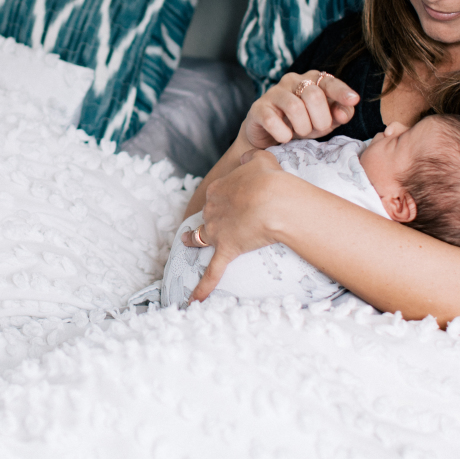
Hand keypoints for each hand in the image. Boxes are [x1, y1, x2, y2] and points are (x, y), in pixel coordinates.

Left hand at [187, 150, 291, 301]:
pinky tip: (193, 300)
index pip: (215, 194)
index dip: (224, 197)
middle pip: (207, 215)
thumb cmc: (270, 179)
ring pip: (199, 238)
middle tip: (216, 222)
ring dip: (191, 241)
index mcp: (218, 189)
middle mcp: (212, 210)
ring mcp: (216, 232)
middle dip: (210, 218)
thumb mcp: (260, 158)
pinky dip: (202, 287)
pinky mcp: (225, 250)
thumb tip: (247, 159)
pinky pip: (212, 272)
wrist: (274, 200)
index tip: (231, 199)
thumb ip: (250, 158)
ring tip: (185, 243)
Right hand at [240, 70, 358, 150]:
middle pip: (313, 95)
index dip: (341, 91)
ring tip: (300, 134)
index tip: (353, 100)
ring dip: (302, 127)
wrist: (269, 137)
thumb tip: (345, 111)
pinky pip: (272, 121)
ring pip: (294, 107)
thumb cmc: (301, 124)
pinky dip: (283, 134)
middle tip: (317, 130)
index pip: (329, 81)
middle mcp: (292, 81)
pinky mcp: (258, 108)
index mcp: (312, 80)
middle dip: (320, 119)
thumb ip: (341, 113)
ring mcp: (273, 93)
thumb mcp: (326, 120)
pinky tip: (285, 137)